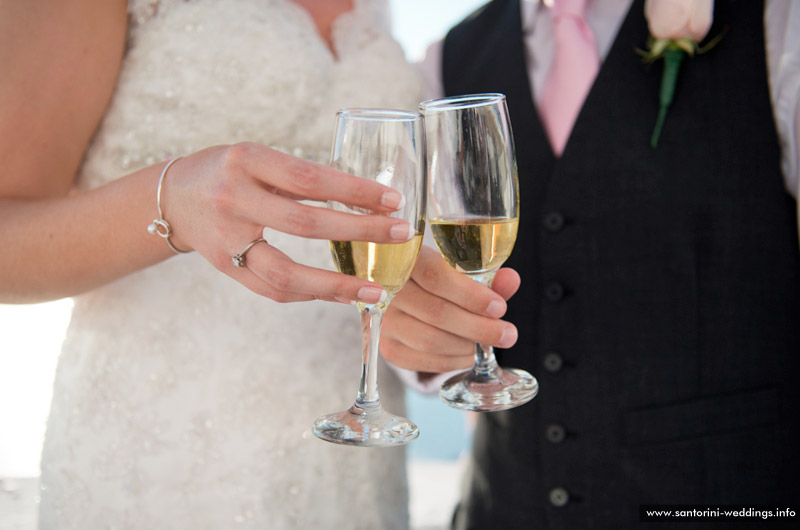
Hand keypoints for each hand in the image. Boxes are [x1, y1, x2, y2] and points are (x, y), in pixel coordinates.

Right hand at [164, 143, 414, 302]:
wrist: (173, 197)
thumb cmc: (228, 171)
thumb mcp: (259, 157)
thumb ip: (300, 176)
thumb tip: (366, 198)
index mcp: (248, 160)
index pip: (310, 178)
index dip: (354, 191)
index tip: (394, 201)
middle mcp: (234, 199)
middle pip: (305, 224)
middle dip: (360, 231)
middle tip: (401, 235)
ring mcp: (226, 239)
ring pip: (286, 272)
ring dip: (335, 285)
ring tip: (375, 291)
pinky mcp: (225, 267)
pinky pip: (271, 290)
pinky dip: (308, 294)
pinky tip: (337, 293)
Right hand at [381, 246, 520, 372]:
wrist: (404, 298)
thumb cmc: (438, 281)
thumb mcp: (460, 272)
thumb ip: (485, 276)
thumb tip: (511, 280)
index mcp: (406, 259)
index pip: (436, 276)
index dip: (470, 295)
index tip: (499, 307)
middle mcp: (388, 289)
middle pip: (437, 312)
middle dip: (479, 327)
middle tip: (508, 334)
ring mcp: (385, 320)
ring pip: (431, 340)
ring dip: (467, 345)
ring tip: (487, 342)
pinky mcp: (386, 347)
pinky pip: (424, 360)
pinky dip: (454, 360)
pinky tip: (470, 353)